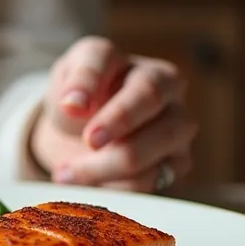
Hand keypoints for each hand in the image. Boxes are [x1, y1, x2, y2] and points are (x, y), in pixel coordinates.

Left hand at [30, 36, 197, 191]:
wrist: (90, 130)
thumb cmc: (85, 97)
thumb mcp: (69, 79)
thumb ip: (74, 84)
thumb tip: (73, 104)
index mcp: (134, 59)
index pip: (112, 60)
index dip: (90, 84)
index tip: (70, 107)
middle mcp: (167, 88)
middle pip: (150, 97)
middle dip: (117, 121)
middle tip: (88, 141)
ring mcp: (178, 125)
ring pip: (158, 141)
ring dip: (108, 163)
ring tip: (66, 173)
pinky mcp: (177, 162)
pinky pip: (153, 178)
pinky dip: (116, 185)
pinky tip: (87, 184)